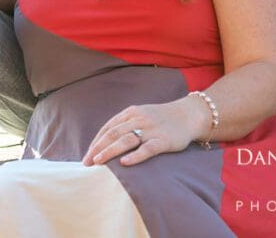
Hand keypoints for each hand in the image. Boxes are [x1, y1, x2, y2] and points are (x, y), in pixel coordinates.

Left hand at [82, 99, 204, 166]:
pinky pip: (147, 149)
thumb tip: (104, 142)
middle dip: (98, 148)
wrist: (188, 115)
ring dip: (110, 151)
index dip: (96, 141)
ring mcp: (151, 129)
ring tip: (99, 162)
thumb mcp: (141, 115)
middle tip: (87, 162)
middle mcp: (139, 119)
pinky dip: (135, 156)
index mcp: (131, 112)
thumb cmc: (161, 119)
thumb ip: (125, 124)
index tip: (87, 155)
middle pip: (113, 133)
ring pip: (126, 140)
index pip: (108, 127)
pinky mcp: (164, 140)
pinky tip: (124, 163)